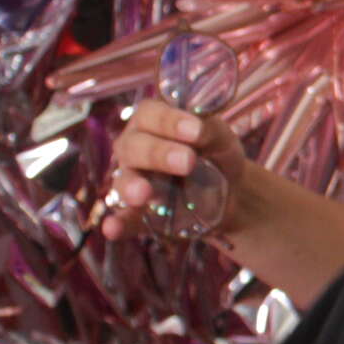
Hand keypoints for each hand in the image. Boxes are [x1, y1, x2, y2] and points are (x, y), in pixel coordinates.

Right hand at [100, 97, 249, 239]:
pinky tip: (112, 229)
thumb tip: (199, 127)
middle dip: (159, 153)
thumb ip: (210, 129)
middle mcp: (135, 148)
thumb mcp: (221, 137)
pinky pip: (125, 220)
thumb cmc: (217, 153)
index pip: (150, 114)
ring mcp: (133, 181)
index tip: (195, 131)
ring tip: (143, 193)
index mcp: (152, 121)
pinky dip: (118, 225)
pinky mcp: (139, 213)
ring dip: (132, 187)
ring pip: (124, 181)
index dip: (170, 121)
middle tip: (187, 162)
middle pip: (134, 147)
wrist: (231, 191)